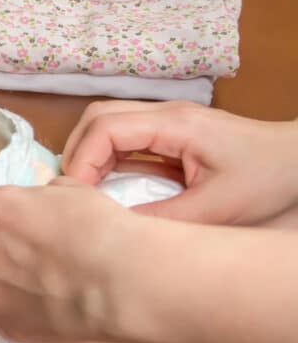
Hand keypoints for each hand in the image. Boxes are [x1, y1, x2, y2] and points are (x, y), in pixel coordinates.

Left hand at [0, 177, 143, 342]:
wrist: (122, 281)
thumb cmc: (103, 228)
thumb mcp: (72, 191)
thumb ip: (41, 196)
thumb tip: (39, 203)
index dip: (3, 218)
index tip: (19, 227)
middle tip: (9, 256)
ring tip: (10, 288)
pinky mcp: (3, 323)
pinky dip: (13, 312)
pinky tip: (38, 311)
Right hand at [62, 100, 297, 225]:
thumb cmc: (267, 180)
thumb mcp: (216, 209)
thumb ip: (162, 219)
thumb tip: (113, 228)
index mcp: (175, 125)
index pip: (105, 128)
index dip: (82, 161)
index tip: (79, 197)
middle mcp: (165, 114)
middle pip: (97, 117)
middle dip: (77, 153)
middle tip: (75, 193)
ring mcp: (167, 121)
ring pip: (106, 124)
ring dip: (90, 155)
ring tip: (87, 192)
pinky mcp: (170, 133)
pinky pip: (124, 138)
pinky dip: (106, 159)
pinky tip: (108, 188)